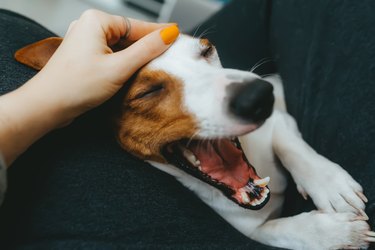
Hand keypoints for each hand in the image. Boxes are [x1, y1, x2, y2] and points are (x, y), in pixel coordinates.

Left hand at [0, 9, 178, 164]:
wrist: (47, 106)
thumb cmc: (75, 86)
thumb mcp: (119, 67)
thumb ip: (146, 50)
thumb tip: (168, 35)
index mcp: (96, 21)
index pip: (137, 26)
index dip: (159, 32)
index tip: (177, 36)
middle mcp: (89, 27)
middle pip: (129, 35)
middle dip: (148, 46)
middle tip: (170, 55)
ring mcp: (86, 42)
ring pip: (121, 46)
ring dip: (136, 56)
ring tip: (156, 64)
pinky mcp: (85, 57)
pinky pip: (111, 55)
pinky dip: (124, 62)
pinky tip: (134, 71)